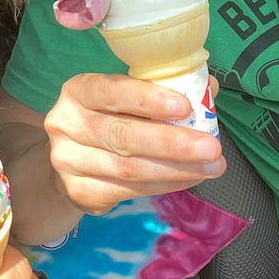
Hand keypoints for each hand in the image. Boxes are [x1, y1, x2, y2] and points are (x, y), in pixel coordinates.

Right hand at [45, 72, 224, 214]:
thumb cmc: (108, 118)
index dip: (147, 99)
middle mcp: (65, 123)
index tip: (185, 106)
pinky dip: (165, 185)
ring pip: (129, 168)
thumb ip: (161, 89)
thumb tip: (208, 87)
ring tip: (212, 166)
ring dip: (176, 168)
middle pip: (122, 135)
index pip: (110, 92)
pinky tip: (189, 178)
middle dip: (172, 142)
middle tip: (211, 147)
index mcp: (77, 91)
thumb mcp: (126, 97)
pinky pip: (129, 190)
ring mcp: (68, 160)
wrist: (71, 160)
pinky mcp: (79, 191)